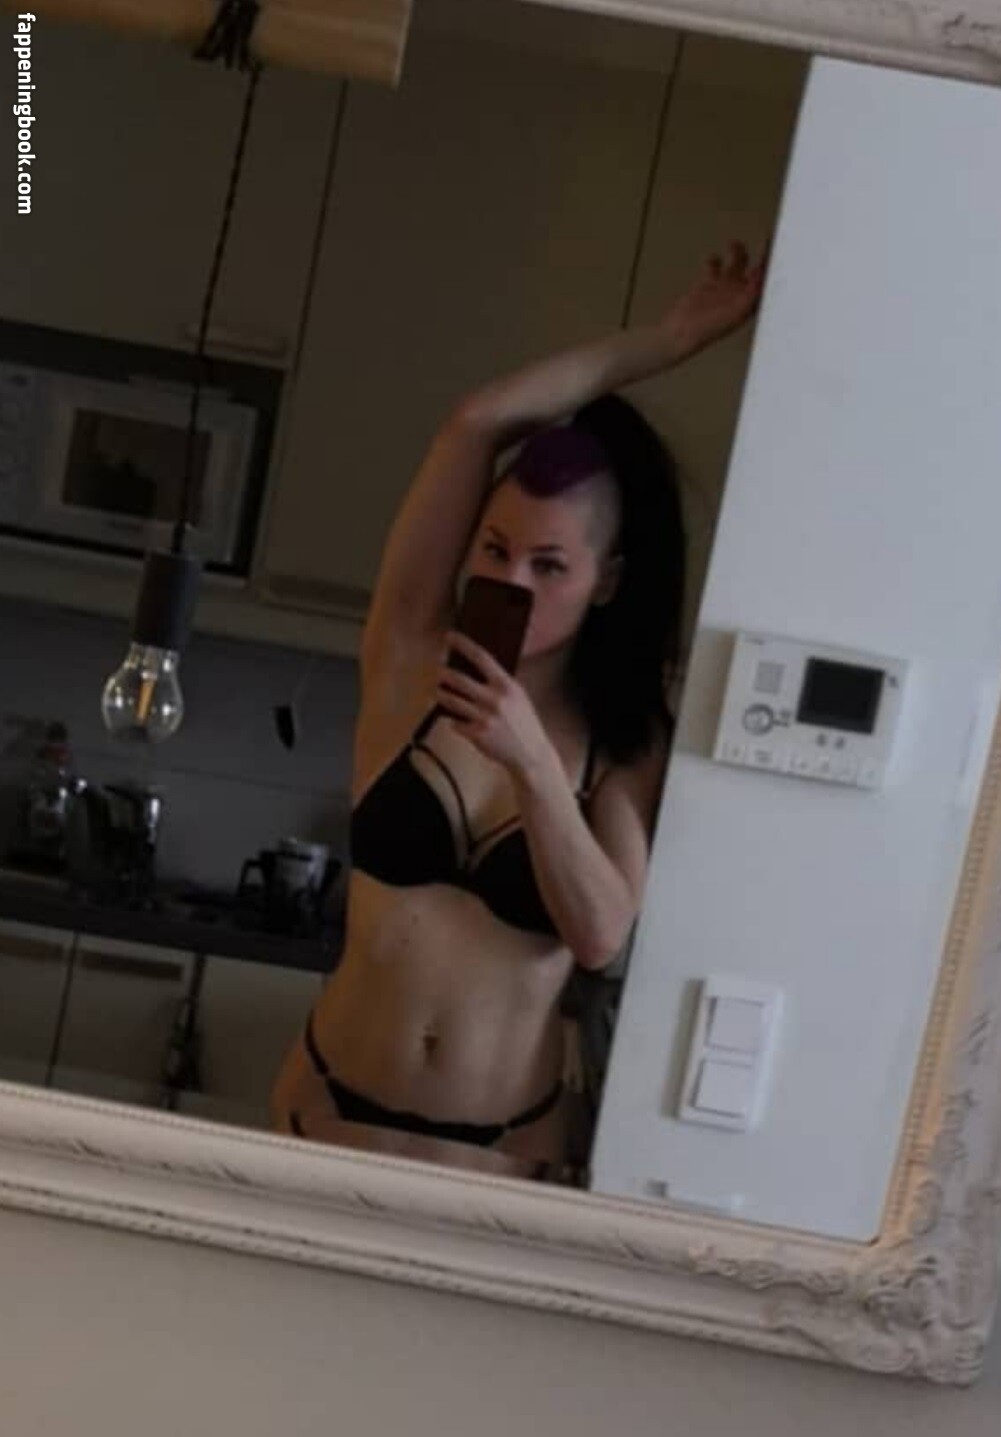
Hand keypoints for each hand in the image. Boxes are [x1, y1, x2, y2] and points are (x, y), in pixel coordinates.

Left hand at [437, 633, 552, 778]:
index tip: (449, 636)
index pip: (481, 657)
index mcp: (507, 686)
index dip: (463, 644)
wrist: (530, 753)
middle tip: (437, 670)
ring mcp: (484, 718)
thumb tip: (475, 668)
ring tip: (437, 691)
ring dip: (440, 695)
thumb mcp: (518, 697)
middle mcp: (495, 699)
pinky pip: (455, 724)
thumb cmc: (524, 723)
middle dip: (444, 674)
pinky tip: (453, 720)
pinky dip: (452, 721)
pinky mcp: (477, 735)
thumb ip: (500, 684)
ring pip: (452, 701)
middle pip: (459, 680)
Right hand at [662, 241, 767, 359]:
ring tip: (734, 243)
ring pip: (736, 264)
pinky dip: (714, 260)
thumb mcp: (735, 313)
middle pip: (756, 270)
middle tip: (767, 239)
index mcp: (750, 304)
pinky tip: (712, 260)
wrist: (681, 334)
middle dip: (762, 255)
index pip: (767, 282)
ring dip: (737, 252)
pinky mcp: (708, 285)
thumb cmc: (708, 329)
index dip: (774, 267)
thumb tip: (762, 278)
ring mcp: (724, 289)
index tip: (780, 251)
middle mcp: (740, 295)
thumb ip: (750, 295)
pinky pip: (715, 266)